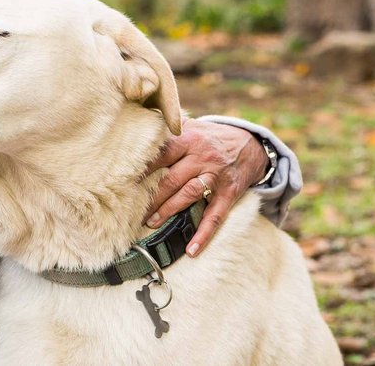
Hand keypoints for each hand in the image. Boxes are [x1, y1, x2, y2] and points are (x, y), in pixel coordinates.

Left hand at [142, 118, 268, 256]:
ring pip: (189, 195)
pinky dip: (204, 234)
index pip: (161, 154)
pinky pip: (215, 216)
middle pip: (172, 178)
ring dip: (169, 210)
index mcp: (189, 140)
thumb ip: (168, 130)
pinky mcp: (229, 193)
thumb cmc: (210, 137)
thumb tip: (137, 128)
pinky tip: (192, 249)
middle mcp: (202, 157)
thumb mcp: (192, 126)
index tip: (123, 180)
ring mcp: (216, 176)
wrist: (251, 145)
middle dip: (151, 196)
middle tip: (131, 210)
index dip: (143, 168)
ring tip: (151, 223)